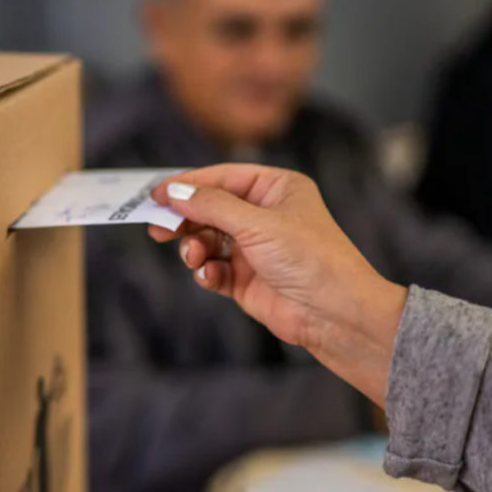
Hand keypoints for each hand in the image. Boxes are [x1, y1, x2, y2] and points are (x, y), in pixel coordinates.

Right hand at [149, 164, 407, 404]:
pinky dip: (207, 272)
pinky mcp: (247, 279)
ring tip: (193, 258)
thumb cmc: (310, 257)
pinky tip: (210, 277)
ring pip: (207, 240)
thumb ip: (212, 206)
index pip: (222, 178)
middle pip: (210, 209)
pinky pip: (214, 269)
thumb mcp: (258, 223)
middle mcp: (264, 215)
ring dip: (195, 248)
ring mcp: (255, 248)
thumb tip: (174, 192)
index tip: (156, 194)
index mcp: (276, 189)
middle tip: (158, 228)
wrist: (334, 313)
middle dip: (185, 220)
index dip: (188, 185)